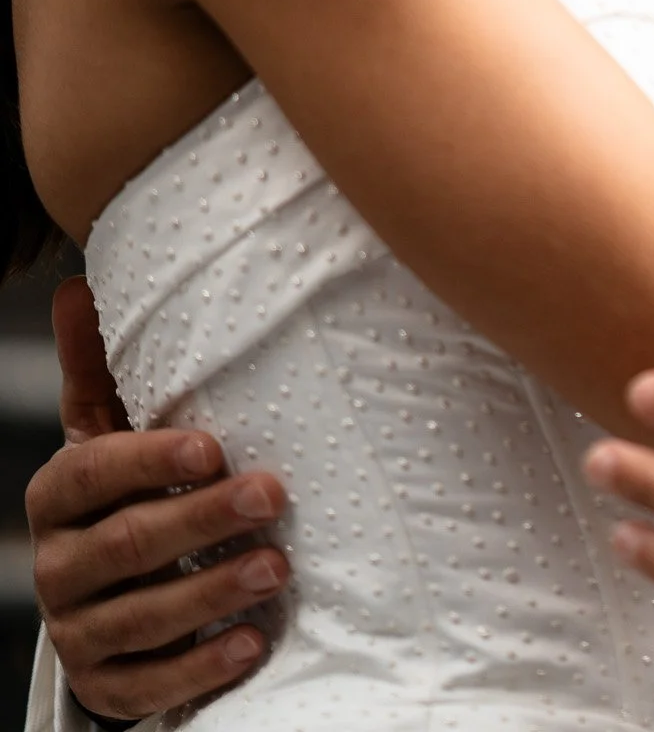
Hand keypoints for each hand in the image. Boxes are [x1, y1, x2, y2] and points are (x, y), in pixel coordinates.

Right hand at [26, 277, 288, 723]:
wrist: (114, 594)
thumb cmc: (130, 490)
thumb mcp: (111, 429)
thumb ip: (98, 367)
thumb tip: (75, 285)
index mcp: (57, 496)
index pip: (93, 472)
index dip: (150, 459)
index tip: (214, 445)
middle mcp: (57, 567)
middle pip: (127, 543)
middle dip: (203, 519)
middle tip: (271, 495)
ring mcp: (79, 632)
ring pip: (142, 617)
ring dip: (213, 591)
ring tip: (277, 567)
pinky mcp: (106, 686)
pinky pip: (151, 684)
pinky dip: (202, 667)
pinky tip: (252, 644)